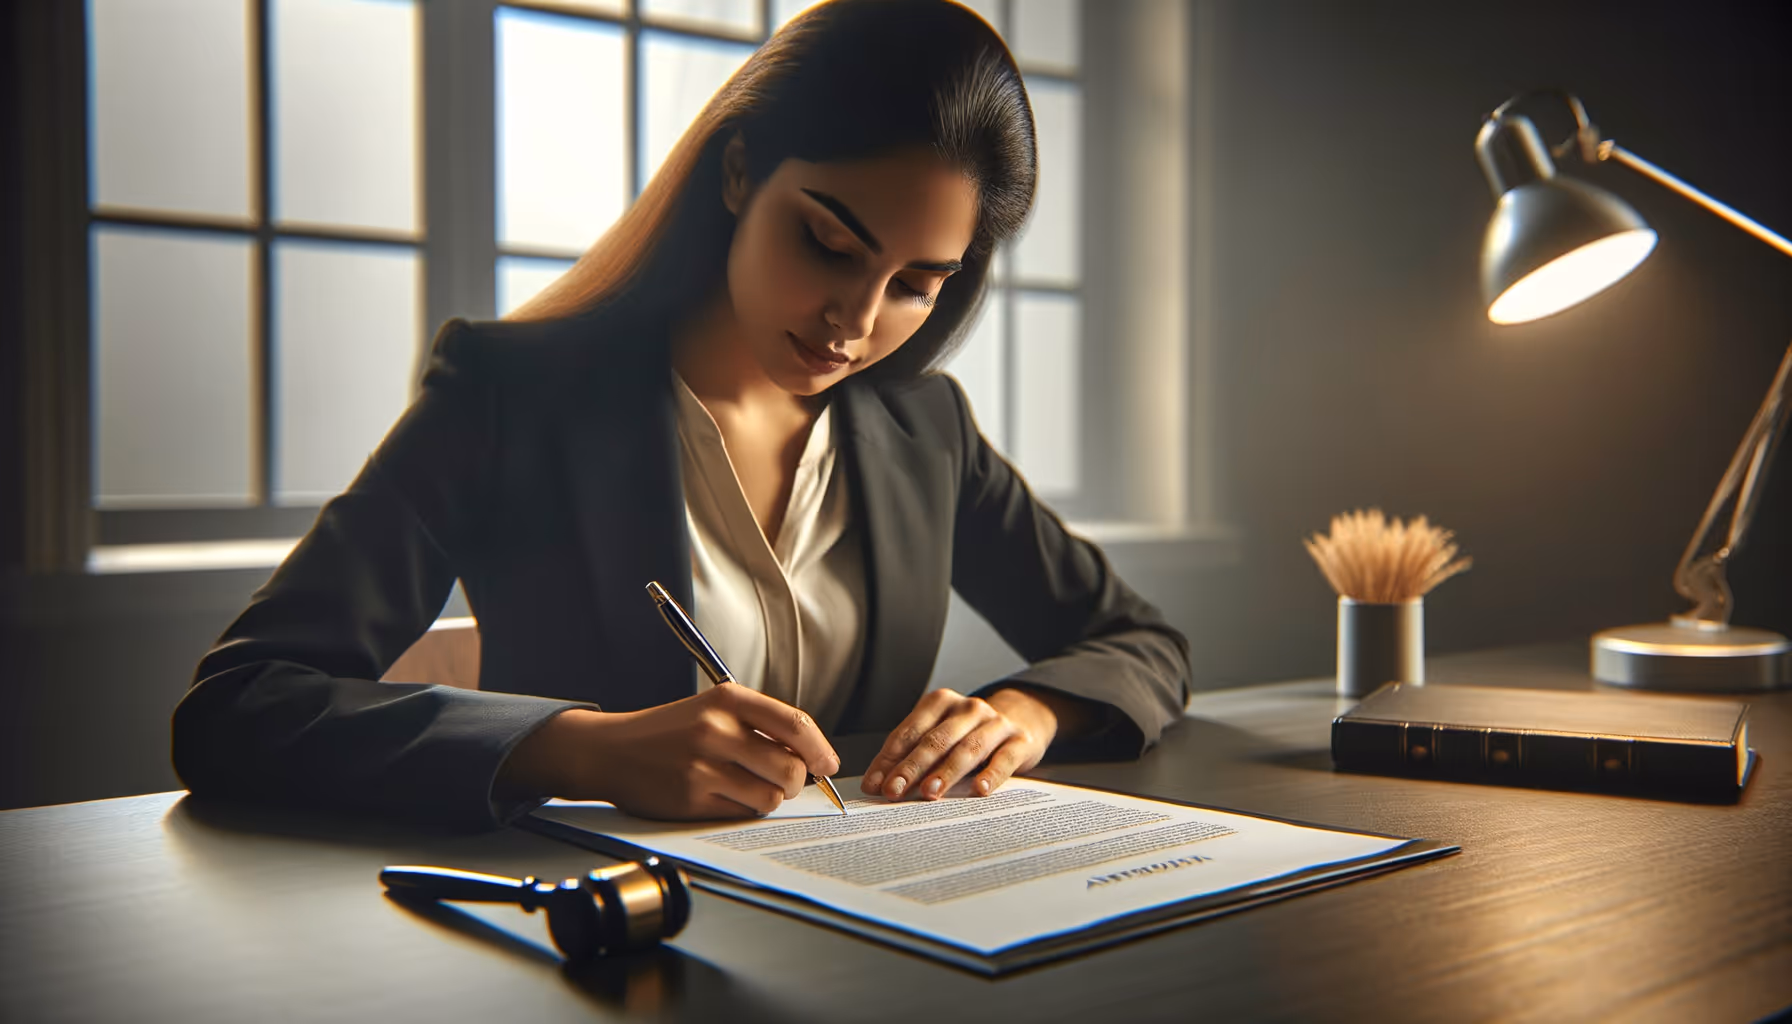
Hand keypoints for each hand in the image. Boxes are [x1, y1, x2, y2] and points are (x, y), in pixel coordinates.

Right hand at [498, 683, 839, 819]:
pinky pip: (742, 813)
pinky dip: (743, 810)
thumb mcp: (713, 709)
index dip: (821, 749)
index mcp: (728, 700)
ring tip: (749, 787)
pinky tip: (725, 796)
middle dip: (798, 781)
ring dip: (770, 798)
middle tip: (786, 781)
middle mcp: (716, 730)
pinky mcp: (691, 799)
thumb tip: (811, 756)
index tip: (828, 764)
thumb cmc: (668, 731)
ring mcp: (703, 767)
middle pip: (791, 767)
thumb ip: (759, 726)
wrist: (610, 750)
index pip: (795, 724)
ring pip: (770, 796)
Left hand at [860, 687, 1060, 801]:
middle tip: (894, 790)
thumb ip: (910, 755)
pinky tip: (980, 789)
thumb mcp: (939, 736)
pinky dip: (992, 774)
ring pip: (968, 748)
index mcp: (940, 702)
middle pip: (935, 740)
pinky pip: (1005, 758)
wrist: (1022, 721)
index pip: (909, 732)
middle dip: (911, 767)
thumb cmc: (969, 734)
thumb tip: (877, 783)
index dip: (889, 758)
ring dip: (946, 771)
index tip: (874, 783)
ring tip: (929, 791)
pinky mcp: (1020, 741)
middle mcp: (968, 709)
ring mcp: (996, 723)